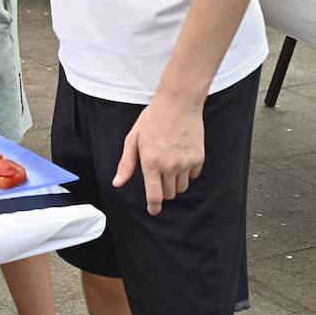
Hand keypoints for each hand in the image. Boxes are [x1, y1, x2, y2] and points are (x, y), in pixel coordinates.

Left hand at [112, 92, 203, 215]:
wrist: (179, 104)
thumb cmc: (153, 119)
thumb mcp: (134, 139)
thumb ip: (126, 164)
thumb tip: (117, 183)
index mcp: (151, 162)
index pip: (155, 195)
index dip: (154, 206)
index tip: (153, 210)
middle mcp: (170, 166)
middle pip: (169, 194)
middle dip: (163, 190)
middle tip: (159, 174)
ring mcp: (186, 163)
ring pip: (181, 187)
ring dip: (175, 182)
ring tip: (170, 163)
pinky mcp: (198, 158)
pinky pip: (192, 175)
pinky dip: (187, 172)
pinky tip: (181, 156)